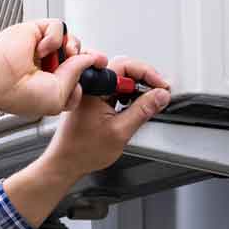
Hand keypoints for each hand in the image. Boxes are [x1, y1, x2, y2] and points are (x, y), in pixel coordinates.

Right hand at [0, 19, 104, 116]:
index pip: (76, 73)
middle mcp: (45, 66)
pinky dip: (54, 37)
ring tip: (58, 57)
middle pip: (76, 55)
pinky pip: (57, 26)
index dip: (89, 70)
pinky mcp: (34, 31)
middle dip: (84, 58)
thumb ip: (78, 75)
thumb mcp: (61, 94)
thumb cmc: (20, 94)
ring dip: (70, 48)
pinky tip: (41, 49)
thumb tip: (90, 60)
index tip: (100, 68)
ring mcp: (39, 49)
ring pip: (70, 39)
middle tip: (90, 61)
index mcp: (49, 85)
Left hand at [37, 56, 171, 177]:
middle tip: (160, 93)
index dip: (147, 73)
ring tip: (151, 102)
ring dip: (138, 88)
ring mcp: (91, 92)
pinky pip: (115, 90)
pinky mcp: (93, 100)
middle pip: (123, 70)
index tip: (161, 86)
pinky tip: (137, 106)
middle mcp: (89, 86)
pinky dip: (129, 96)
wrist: (67, 163)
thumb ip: (143, 110)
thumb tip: (160, 95)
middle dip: (145, 80)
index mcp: (92, 88)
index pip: (124, 66)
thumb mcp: (121, 131)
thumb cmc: (83, 150)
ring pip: (120, 80)